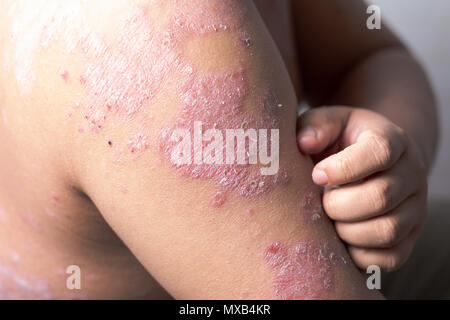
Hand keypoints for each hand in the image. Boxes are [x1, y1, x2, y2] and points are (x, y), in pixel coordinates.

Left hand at [297, 106, 427, 271]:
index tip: (316, 174)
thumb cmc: (344, 142)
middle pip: (381, 196)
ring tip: (329, 220)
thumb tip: (304, 143)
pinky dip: (359, 255)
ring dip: (347, 231)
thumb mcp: (330, 123)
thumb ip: (316, 126)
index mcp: (392, 141)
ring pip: (387, 230)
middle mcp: (412, 174)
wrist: (375, 163)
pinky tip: (341, 239)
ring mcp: (415, 208)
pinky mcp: (410, 237)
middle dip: (338, 204)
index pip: (379, 153)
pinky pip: (390, 258)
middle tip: (320, 201)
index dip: (343, 167)